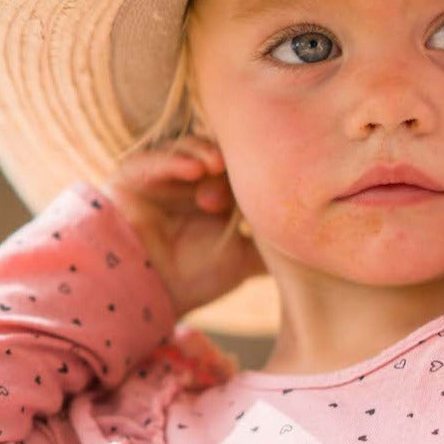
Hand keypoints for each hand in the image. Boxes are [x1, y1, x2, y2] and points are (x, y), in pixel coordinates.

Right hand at [99, 137, 266, 318]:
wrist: (146, 294)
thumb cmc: (192, 279)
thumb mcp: (243, 260)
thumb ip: (269, 248)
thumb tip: (310, 247)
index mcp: (213, 194)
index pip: (237, 169)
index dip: (250, 173)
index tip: (265, 184)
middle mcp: (188, 181)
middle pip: (215, 153)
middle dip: (229, 163)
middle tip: (233, 176)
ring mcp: (161, 175)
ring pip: (187, 148)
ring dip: (204, 153)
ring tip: (215, 165)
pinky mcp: (132, 174)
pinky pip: (153, 159)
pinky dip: (173, 160)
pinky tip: (193, 169)